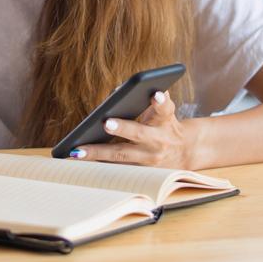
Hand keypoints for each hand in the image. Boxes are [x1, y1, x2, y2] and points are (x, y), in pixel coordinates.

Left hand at [70, 91, 194, 167]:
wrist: (185, 153)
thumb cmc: (165, 124)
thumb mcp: (164, 110)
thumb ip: (150, 97)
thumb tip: (120, 89)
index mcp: (165, 121)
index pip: (165, 108)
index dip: (160, 101)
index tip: (155, 93)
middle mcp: (158, 140)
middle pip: (139, 133)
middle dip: (122, 128)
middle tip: (106, 123)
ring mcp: (149, 159)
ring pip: (121, 156)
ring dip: (98, 153)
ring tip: (77, 151)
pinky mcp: (139, 171)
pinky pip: (115, 167)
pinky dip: (97, 163)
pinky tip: (77, 158)